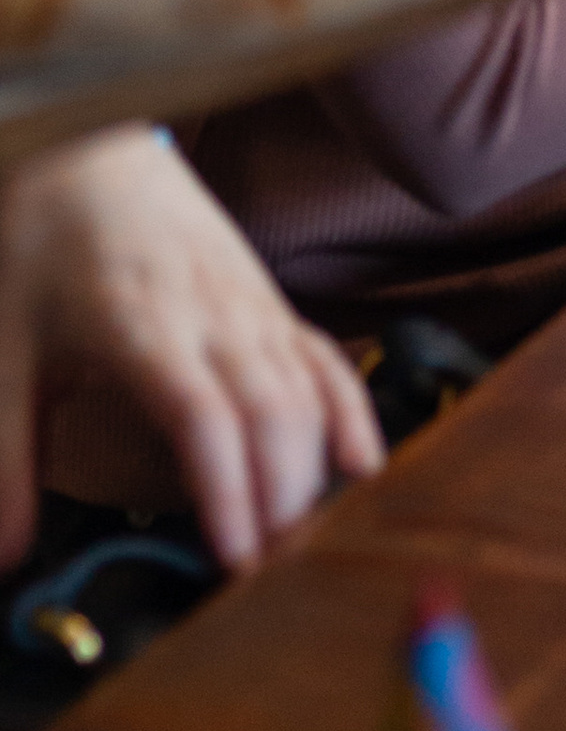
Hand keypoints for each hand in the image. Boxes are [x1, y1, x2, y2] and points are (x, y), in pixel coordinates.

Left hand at [0, 130, 382, 572]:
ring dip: (315, 467)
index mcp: (145, 324)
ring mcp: (251, 301)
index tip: (234, 561)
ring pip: (307, 386)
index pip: (206, 415)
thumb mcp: (3, 351)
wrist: (86, 148)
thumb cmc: (40, 242)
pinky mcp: (266, 297)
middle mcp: (214, 313)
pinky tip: (364, 461)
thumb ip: (4, 459)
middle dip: (283, 498)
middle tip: (274, 582)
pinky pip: (323, 355)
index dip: (227, 488)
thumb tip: (6, 557)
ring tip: (307, 545)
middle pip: (273, 410)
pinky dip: (350, 408)